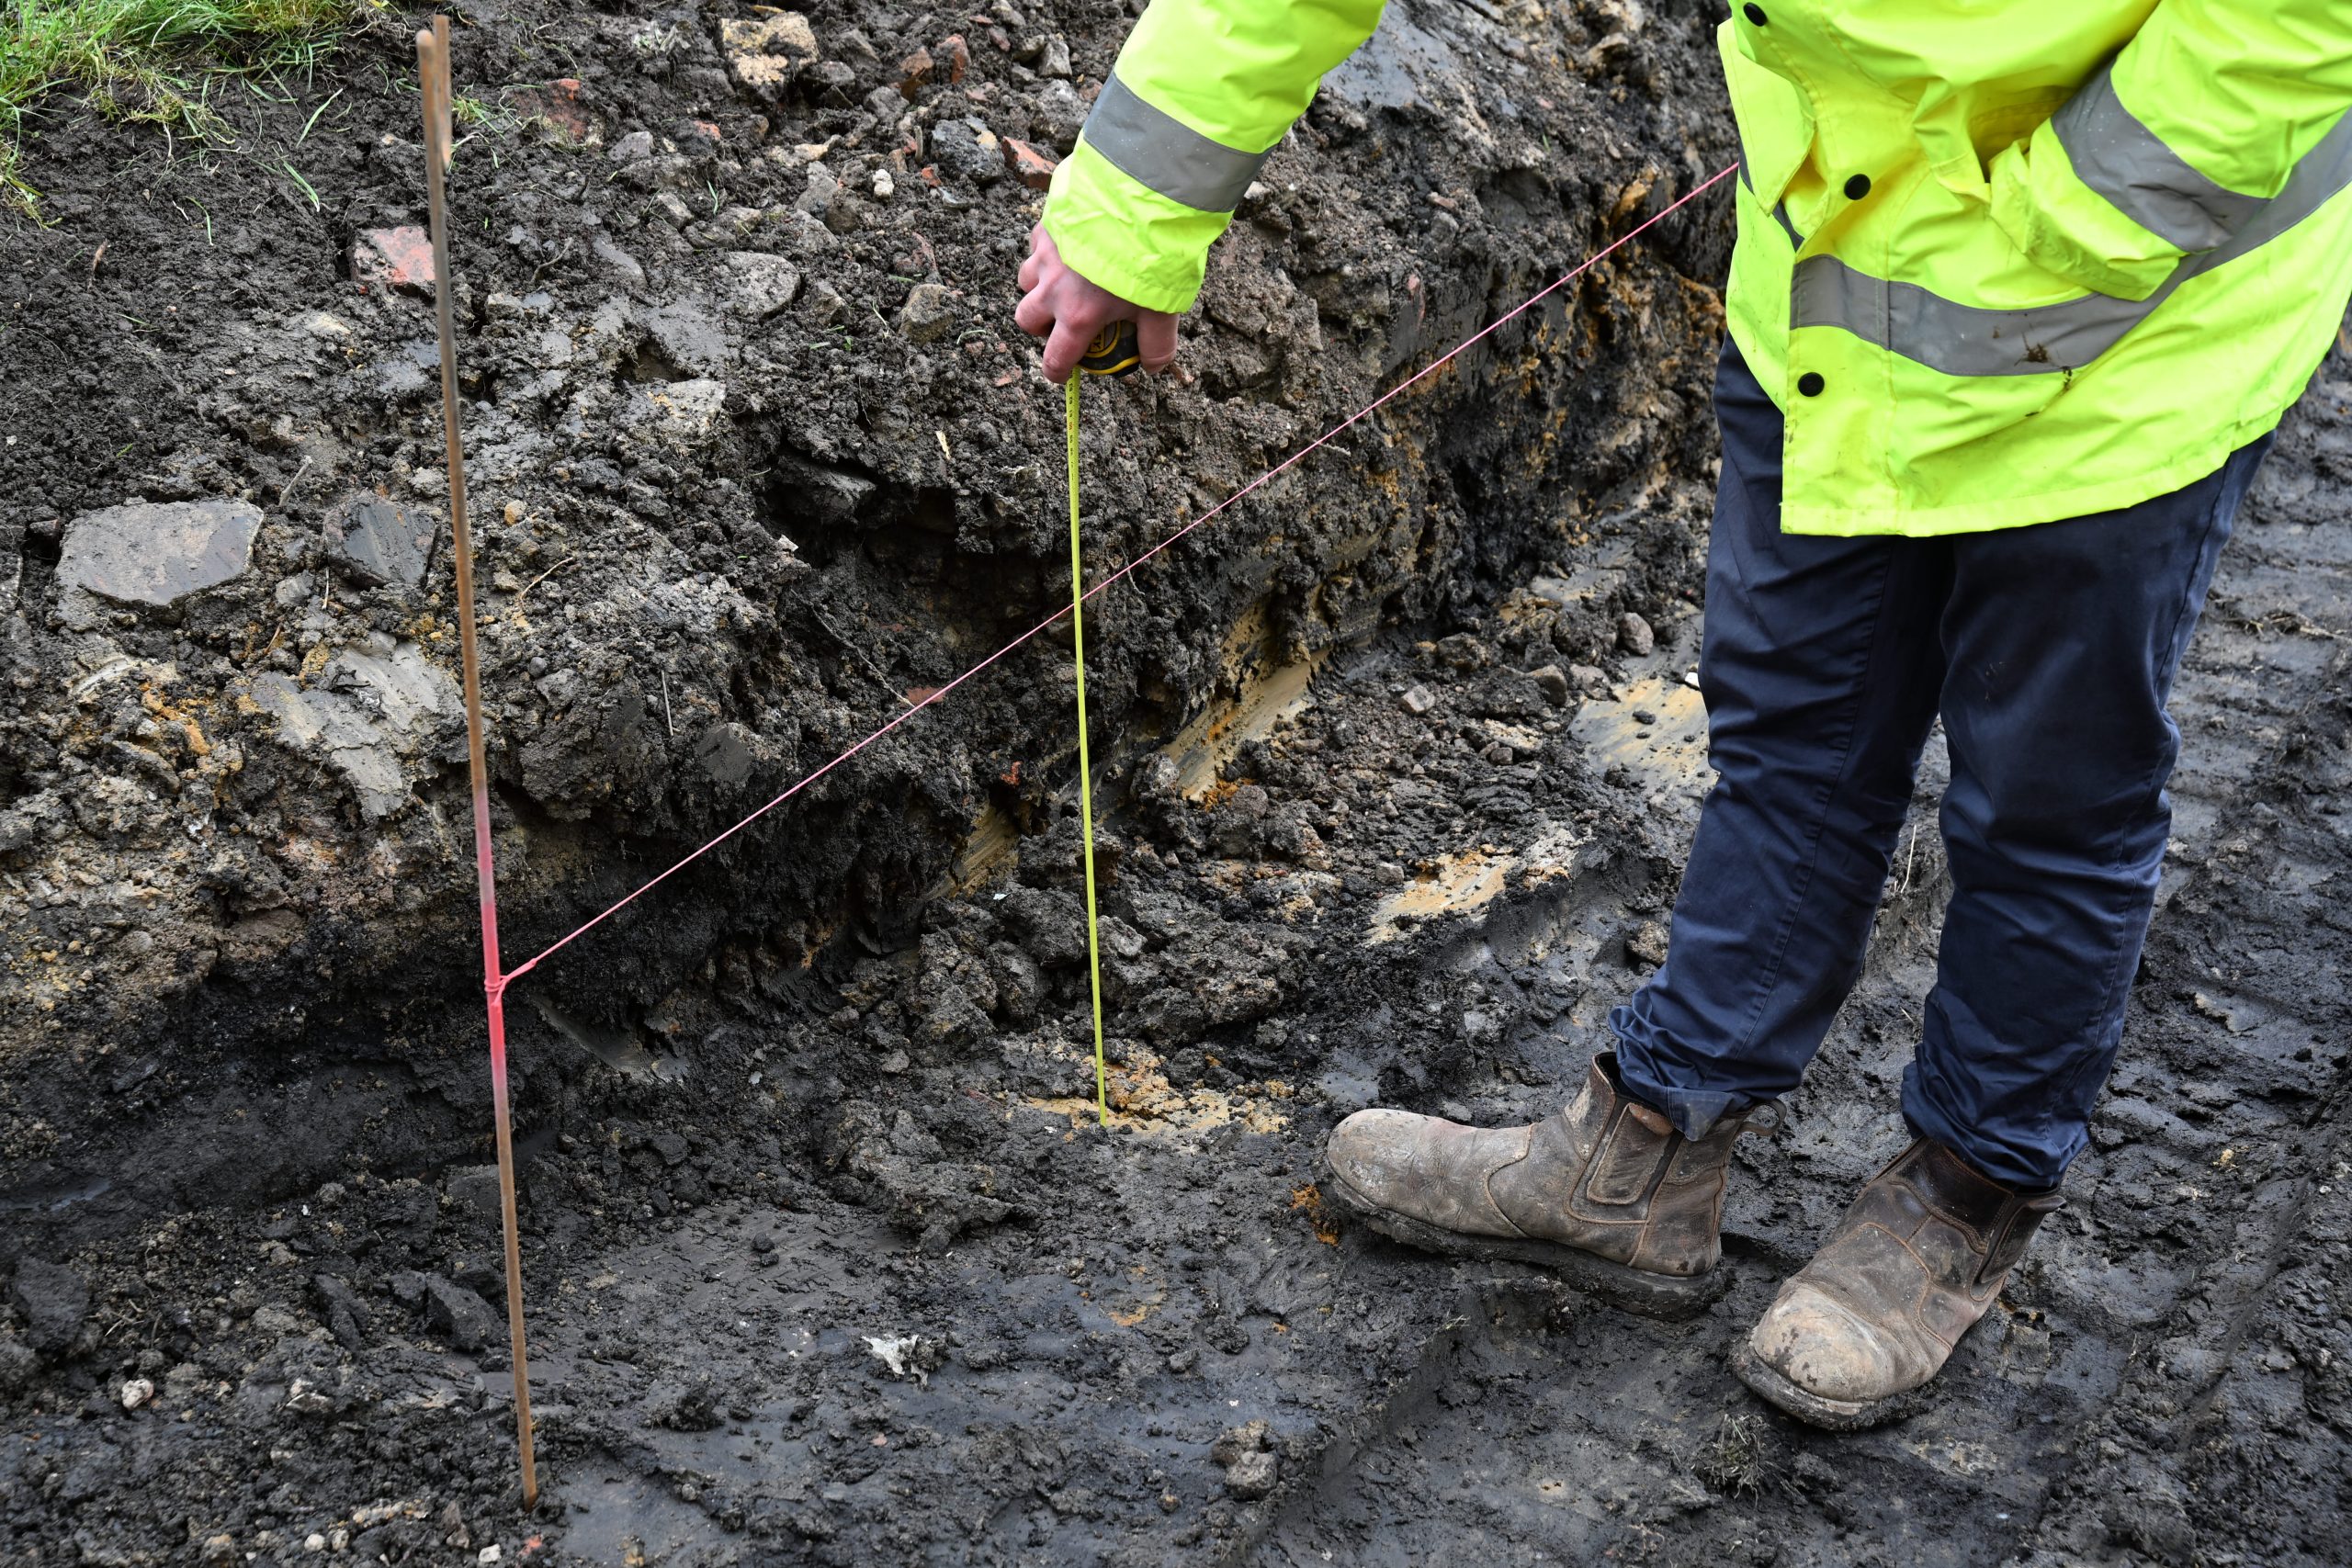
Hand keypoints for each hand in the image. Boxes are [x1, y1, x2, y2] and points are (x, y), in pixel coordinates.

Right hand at [1014, 225, 1178, 383]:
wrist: (1138, 204)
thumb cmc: (1151, 260)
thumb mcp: (1162, 310)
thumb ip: (1156, 344)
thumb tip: (1153, 368)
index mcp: (1078, 316)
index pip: (1055, 357)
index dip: (1056, 371)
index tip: (1060, 372)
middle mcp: (1054, 289)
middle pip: (1026, 319)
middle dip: (1039, 327)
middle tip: (1059, 323)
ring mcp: (1046, 256)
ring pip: (1026, 281)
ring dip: (1038, 288)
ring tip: (1062, 283)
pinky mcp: (1048, 226)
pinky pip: (1035, 246)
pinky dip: (1045, 252)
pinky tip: (1067, 247)